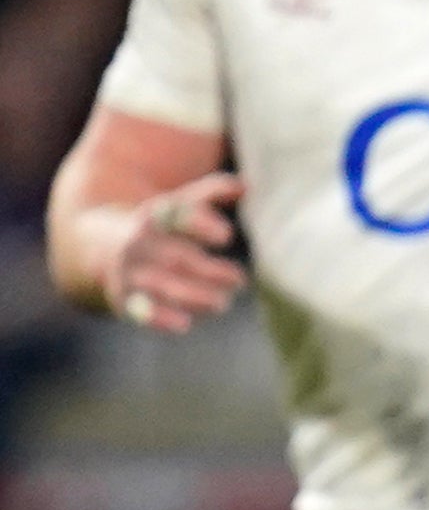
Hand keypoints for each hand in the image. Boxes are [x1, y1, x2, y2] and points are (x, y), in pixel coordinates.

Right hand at [94, 175, 245, 330]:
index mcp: (155, 217)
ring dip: (193, 296)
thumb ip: (211, 193)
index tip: (227, 235)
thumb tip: (245, 186)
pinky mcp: (126, 298)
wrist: (102, 245)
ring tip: (221, 303)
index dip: (200, 224)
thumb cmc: (160, 226)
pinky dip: (158, 318)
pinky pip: (139, 309)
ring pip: (160, 286)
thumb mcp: (178, 203)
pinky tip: (183, 324)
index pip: (177, 217)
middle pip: (175, 258)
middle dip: (208, 271)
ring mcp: (131, 272)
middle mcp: (140, 244)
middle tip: (239, 279)